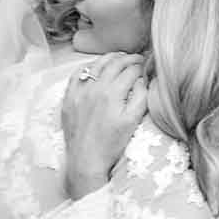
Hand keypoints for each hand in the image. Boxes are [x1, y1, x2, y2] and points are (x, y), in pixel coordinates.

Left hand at [62, 54, 148, 197]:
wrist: (86, 159)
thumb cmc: (111, 144)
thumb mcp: (132, 121)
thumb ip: (141, 96)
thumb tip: (143, 79)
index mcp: (112, 93)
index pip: (131, 70)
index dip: (142, 65)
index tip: (148, 65)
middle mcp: (94, 87)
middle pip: (115, 63)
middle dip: (129, 59)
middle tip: (138, 59)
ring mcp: (79, 91)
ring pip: (96, 64)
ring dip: (110, 58)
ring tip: (120, 58)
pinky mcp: (69, 97)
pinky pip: (78, 74)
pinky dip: (89, 67)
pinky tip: (96, 68)